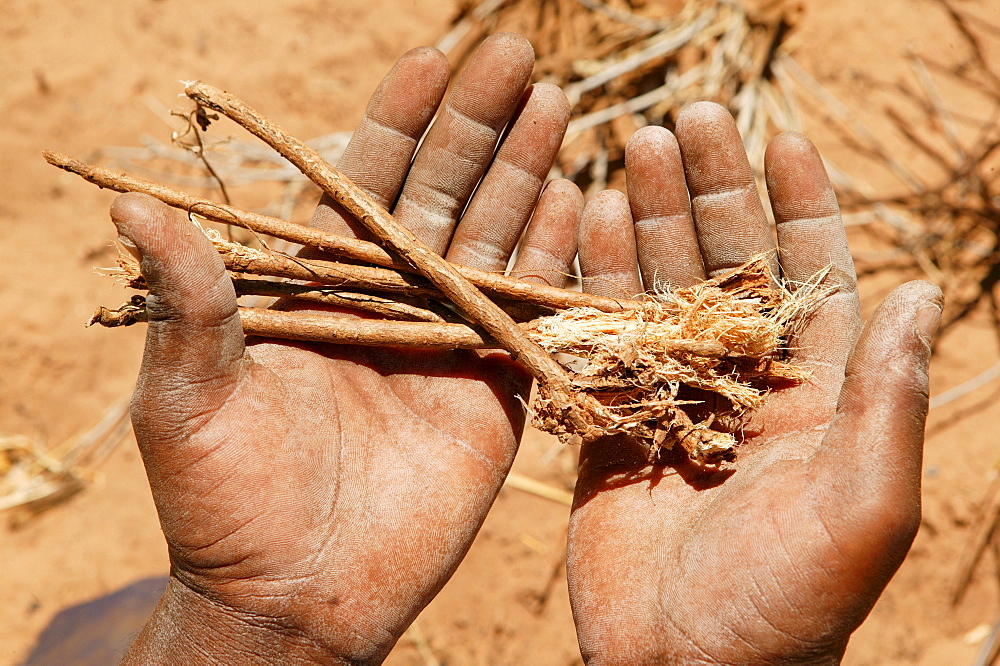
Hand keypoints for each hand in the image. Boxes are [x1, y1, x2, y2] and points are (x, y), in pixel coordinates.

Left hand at [115, 34, 581, 663]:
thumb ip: (188, 303)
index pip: (367, 181)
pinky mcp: (494, 389)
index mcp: (320, 286)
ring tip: (556, 106)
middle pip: (444, 193)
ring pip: (495, 238)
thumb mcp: (190, 398)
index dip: (401, 118)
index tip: (435, 55)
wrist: (295, 597)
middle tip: (518, 55)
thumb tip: (133, 210)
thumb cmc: (226, 501)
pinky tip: (580, 200)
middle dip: (479, 123)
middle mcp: (390, 298)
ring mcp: (448, 339)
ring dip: (525, 173)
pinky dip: (556, 260)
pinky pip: (532, 312)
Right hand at [566, 104, 940, 663]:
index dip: (801, 204)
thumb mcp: (863, 508)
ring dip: (649, 218)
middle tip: (682, 119)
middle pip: (726, 263)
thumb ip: (887, 400)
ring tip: (628, 149)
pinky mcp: (614, 419)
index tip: (781, 137)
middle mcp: (744, 381)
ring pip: (660, 287)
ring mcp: (674, 395)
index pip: (812, 275)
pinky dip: (594, 279)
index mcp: (817, 394)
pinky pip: (602, 336)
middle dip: (709, 189)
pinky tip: (589, 225)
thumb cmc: (788, 605)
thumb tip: (921, 288)